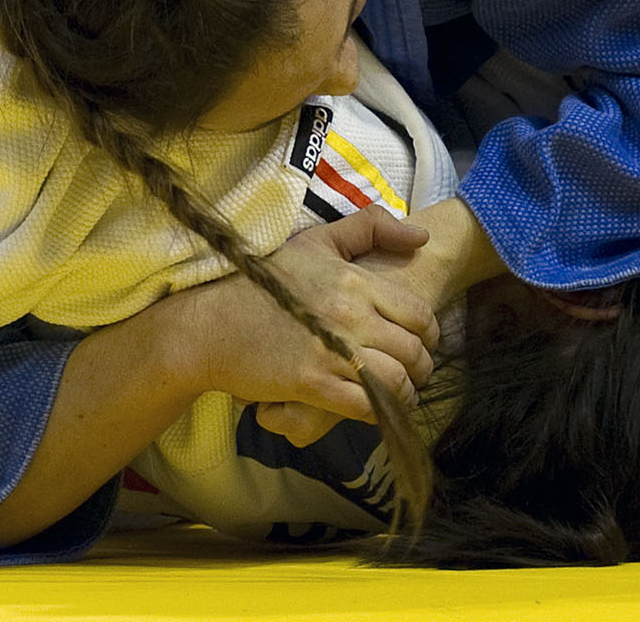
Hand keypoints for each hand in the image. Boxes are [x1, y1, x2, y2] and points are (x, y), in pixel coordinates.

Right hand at [173, 208, 438, 425]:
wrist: (210, 323)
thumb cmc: (264, 280)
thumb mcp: (316, 242)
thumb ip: (369, 228)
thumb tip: (422, 235)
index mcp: (354, 281)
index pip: (419, 314)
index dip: (430, 335)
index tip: (421, 343)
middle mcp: (349, 316)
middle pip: (414, 352)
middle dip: (421, 368)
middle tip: (414, 374)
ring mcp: (330, 352)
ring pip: (396, 383)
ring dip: (405, 394)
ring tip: (399, 394)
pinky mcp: (311, 384)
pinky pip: (365, 406)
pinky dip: (379, 412)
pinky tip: (375, 409)